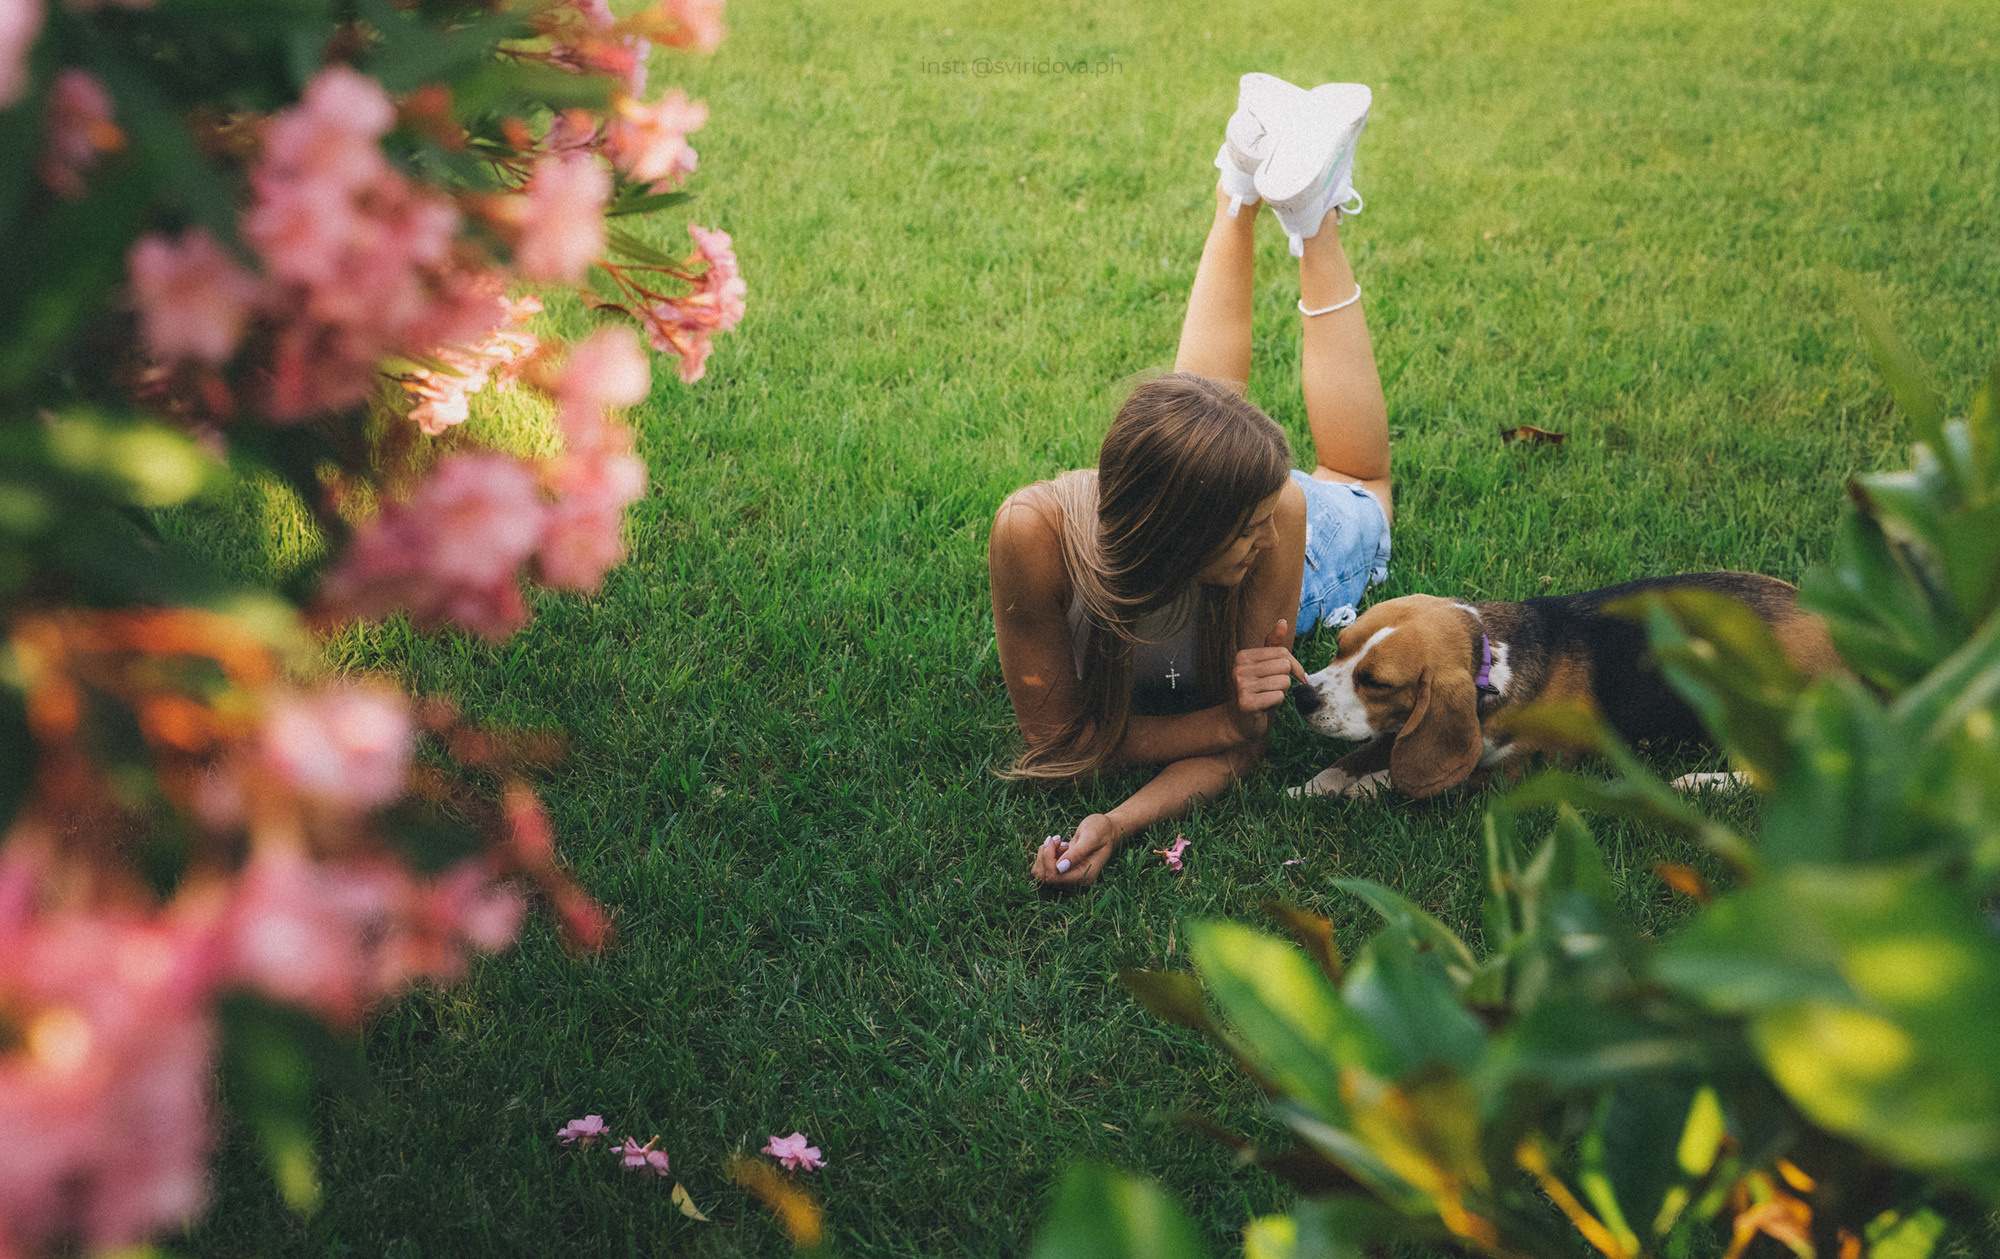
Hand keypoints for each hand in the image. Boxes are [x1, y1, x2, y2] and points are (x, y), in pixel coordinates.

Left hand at [1030, 813, 1120, 886]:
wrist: (1107, 831)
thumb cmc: (1102, 830)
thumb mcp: (1091, 836)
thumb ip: (1077, 853)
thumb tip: (1060, 868)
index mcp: (1085, 876)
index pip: (1054, 877)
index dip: (1048, 859)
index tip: (1053, 840)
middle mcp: (1077, 882)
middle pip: (1045, 877)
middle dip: (1045, 856)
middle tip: (1056, 839)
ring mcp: (1070, 879)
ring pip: (1042, 874)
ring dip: (1044, 855)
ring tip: (1057, 842)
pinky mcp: (1064, 873)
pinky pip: (1044, 869)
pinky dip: (1045, 856)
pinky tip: (1058, 846)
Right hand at [1228, 618, 1307, 742]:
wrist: (1239, 721)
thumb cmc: (1256, 691)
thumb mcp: (1264, 666)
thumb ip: (1273, 645)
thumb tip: (1282, 622)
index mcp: (1243, 656)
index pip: (1283, 652)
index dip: (1293, 667)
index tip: (1290, 677)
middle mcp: (1239, 668)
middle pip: (1285, 666)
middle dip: (1284, 681)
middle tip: (1270, 689)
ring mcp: (1241, 685)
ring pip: (1283, 682)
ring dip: (1280, 694)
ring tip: (1265, 698)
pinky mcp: (1246, 703)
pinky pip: (1279, 697)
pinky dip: (1276, 704)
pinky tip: (1263, 707)